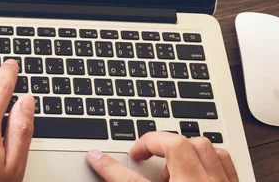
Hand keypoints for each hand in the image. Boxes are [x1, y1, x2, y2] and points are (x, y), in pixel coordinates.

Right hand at [86, 132, 238, 181]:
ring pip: (204, 148)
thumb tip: (101, 161)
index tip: (95, 158)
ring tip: (169, 162)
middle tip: (140, 155)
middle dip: (155, 143)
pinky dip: (210, 158)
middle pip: (177, 147)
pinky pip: (226, 162)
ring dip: (184, 147)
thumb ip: (129, 180)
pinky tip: (199, 168)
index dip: (110, 167)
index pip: (130, 179)